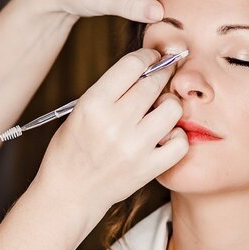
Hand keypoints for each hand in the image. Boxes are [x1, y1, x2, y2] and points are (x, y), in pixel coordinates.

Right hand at [34, 49, 187, 218]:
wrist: (68, 193)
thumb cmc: (72, 148)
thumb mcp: (80, 111)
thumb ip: (111, 91)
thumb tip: (148, 67)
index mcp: (93, 104)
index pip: (132, 65)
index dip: (147, 56)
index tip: (153, 58)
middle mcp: (114, 123)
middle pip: (154, 82)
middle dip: (163, 73)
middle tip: (164, 74)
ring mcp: (134, 147)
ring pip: (172, 108)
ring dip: (169, 104)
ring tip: (160, 109)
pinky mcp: (148, 168)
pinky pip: (180, 142)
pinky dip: (176, 135)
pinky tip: (165, 135)